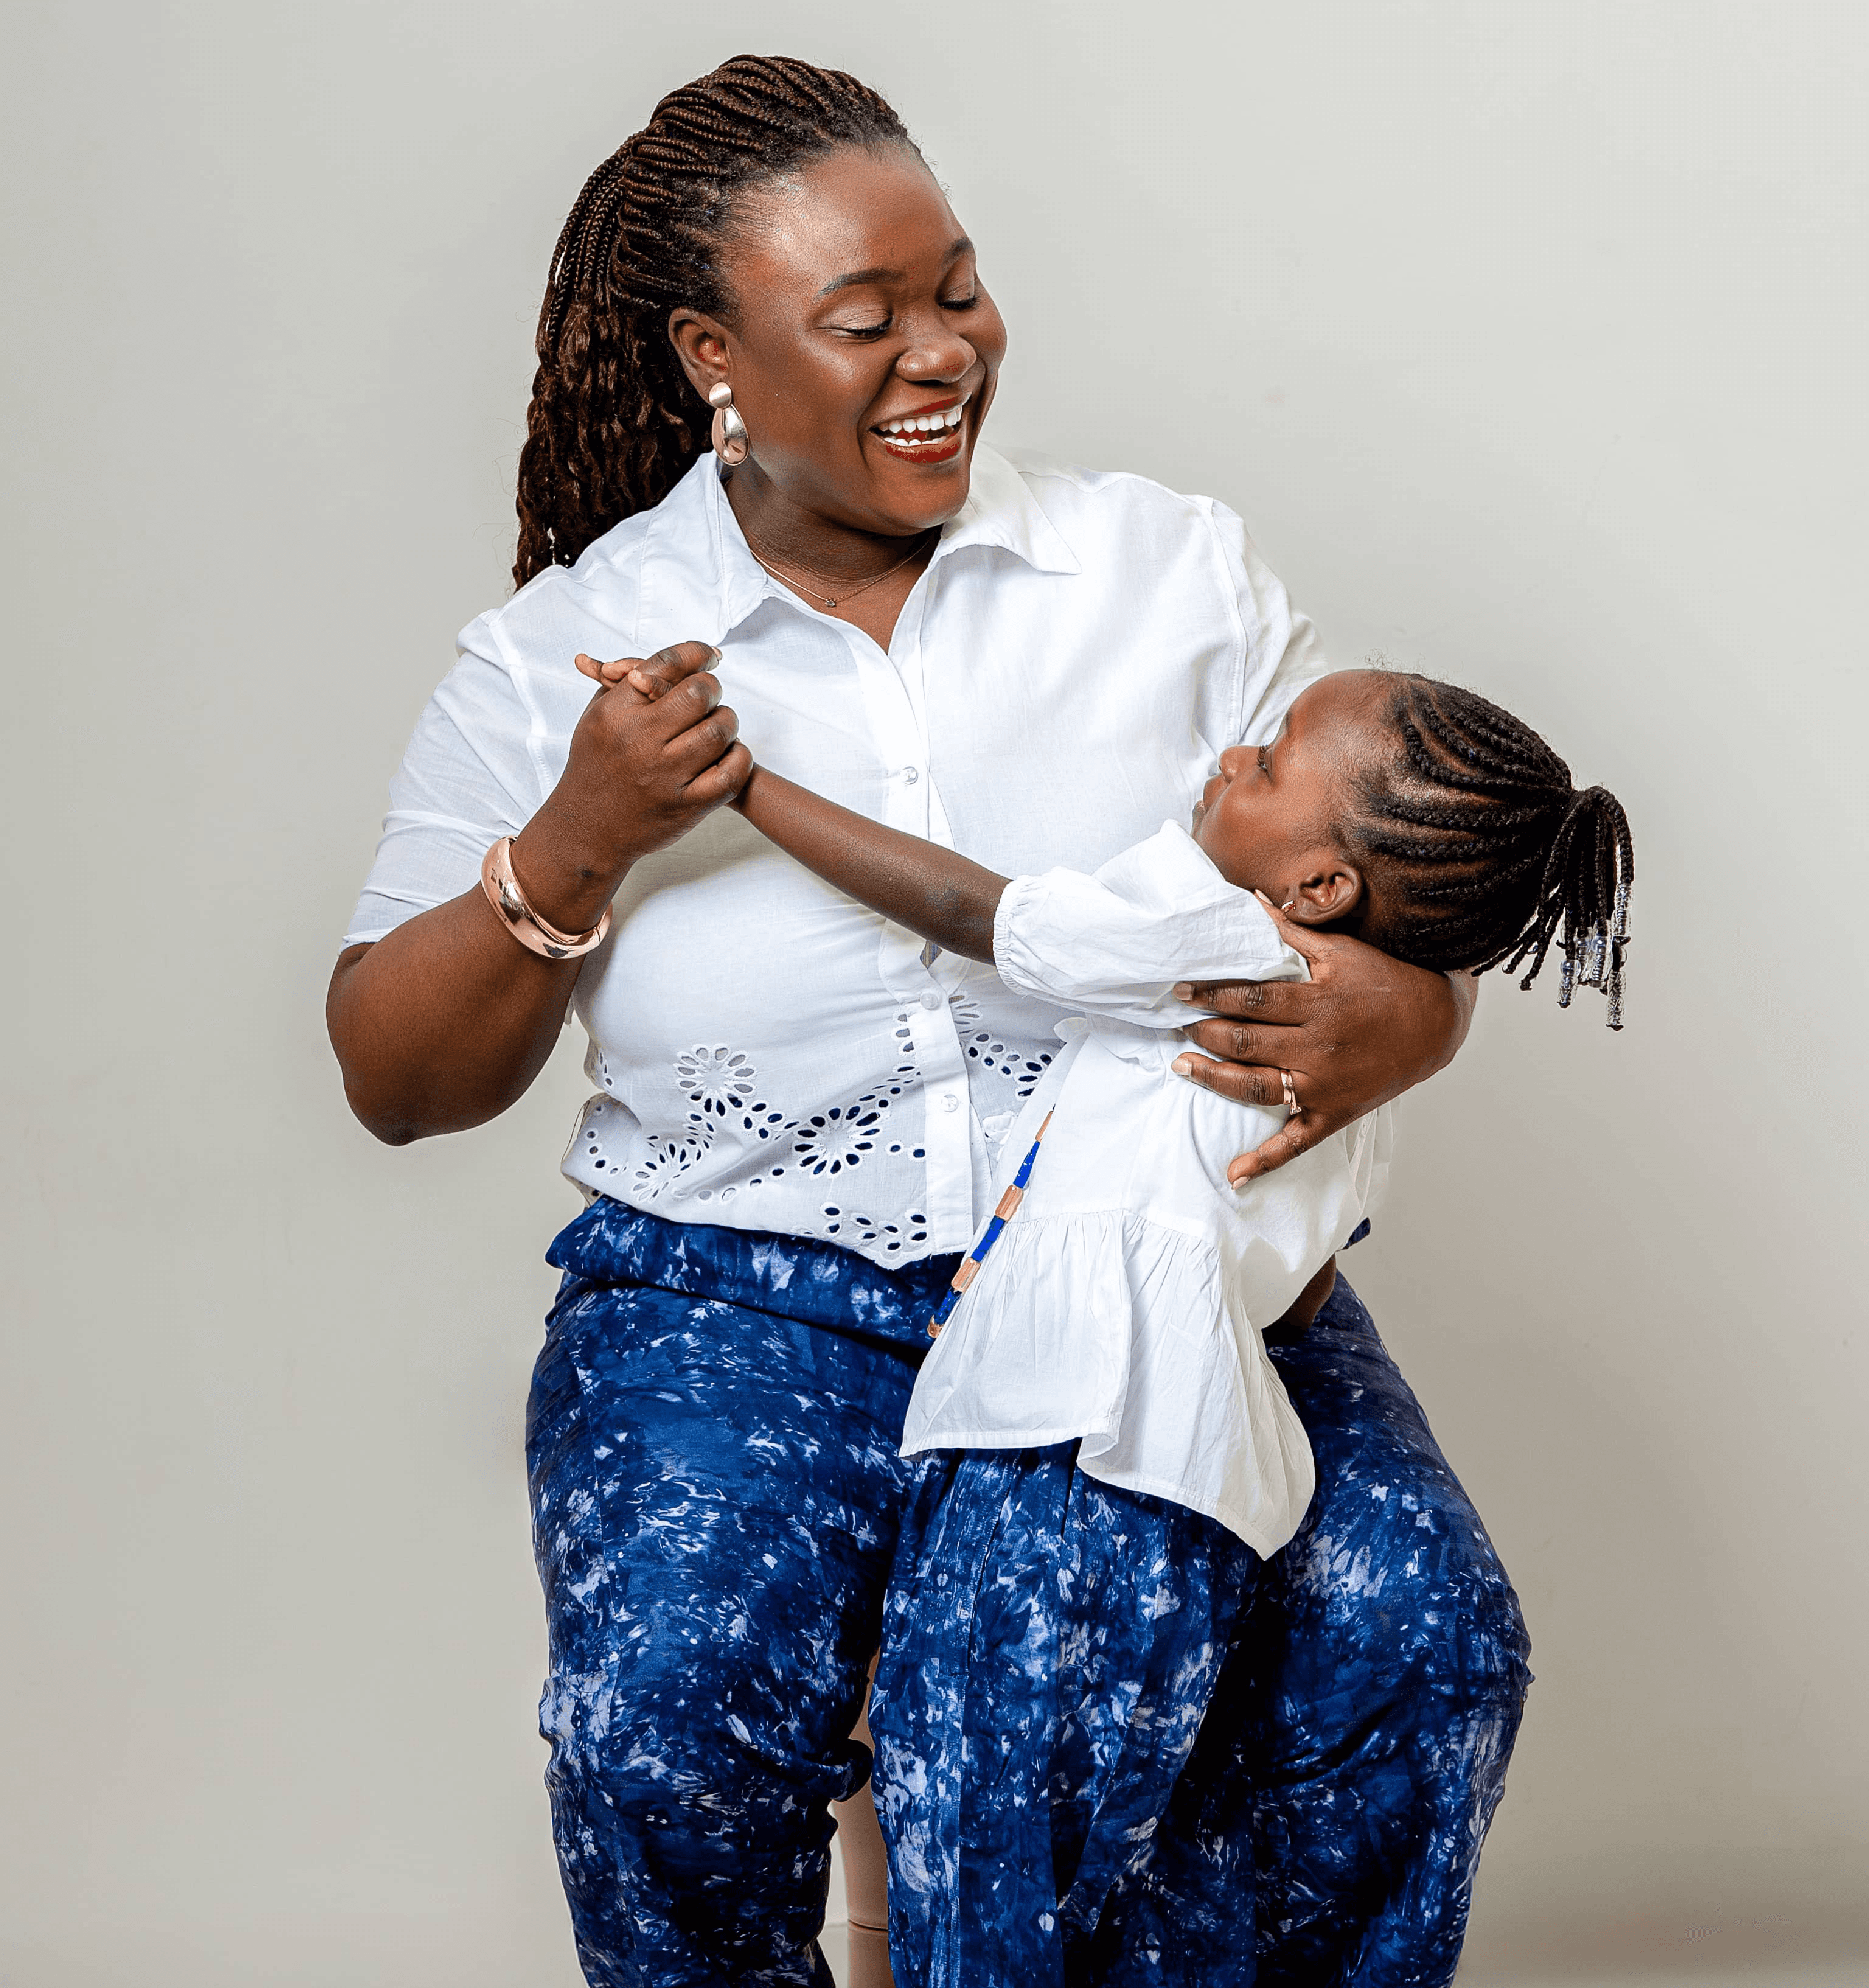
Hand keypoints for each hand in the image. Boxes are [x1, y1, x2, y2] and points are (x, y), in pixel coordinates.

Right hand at [514, 642, 749, 929]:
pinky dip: (738, 757)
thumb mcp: (598, 714)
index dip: (697, 652)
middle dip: (710, 689)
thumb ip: (627, 679)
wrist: (586, 826)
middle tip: (707, 698)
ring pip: (720, 729)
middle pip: (700, 693)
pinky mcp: (687, 805)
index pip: (667, 664)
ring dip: (726, 722)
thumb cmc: (597, 764)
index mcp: (617, 712)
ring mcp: (666, 775)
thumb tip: (671, 655)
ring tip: (714, 727)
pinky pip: (732, 772)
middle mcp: (641, 741)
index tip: (710, 655)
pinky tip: (727, 754)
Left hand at [1171, 896, 1475, 1184]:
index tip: (1180, 989)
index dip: (1211, 993)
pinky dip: (1264, 1161)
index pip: (1251, 998)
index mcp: (1321, 1002)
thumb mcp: (1341, 950)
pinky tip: (1233, 1175)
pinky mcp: (1334, 1113)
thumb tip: (1249, 900)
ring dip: (1214, 1080)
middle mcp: (1320, 1046)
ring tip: (1181, 1067)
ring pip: (1258, 1088)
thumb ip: (1291, 933)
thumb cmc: (1385, 981)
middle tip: (1175, 1023)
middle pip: (1247, 1042)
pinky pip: (1296, 1143)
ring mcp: (1326, 1085)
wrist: (1437, 1024)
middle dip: (1204, 1032)